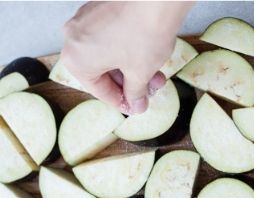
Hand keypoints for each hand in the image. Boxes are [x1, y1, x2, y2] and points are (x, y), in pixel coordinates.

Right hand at [62, 1, 191, 113]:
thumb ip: (135, 94)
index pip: (98, 90)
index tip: (134, 106)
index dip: (121, 102)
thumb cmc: (143, 34)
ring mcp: (85, 19)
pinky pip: (110, 36)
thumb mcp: (140, 74)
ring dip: (132, 68)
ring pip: (108, 54)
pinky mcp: (100, 6)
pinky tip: (148, 57)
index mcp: (76, 60)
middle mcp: (73, 38)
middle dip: (130, 84)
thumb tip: (136, 105)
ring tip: (155, 76)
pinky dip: (127, 49)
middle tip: (149, 91)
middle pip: (102, 71)